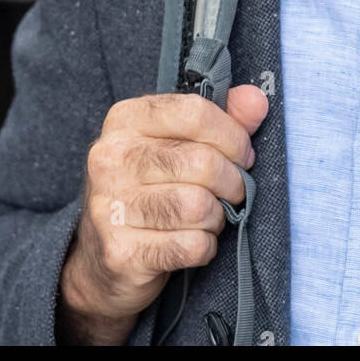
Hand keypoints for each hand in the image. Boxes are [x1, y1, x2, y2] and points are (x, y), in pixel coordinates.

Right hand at [58, 85, 268, 343]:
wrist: (102, 260)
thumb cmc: (150, 190)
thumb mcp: (176, 144)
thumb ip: (220, 118)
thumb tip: (256, 100)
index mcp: (125, 120)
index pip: (194, 112)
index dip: (233, 136)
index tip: (242, 155)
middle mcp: (111, 157)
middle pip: (202, 162)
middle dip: (232, 182)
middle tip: (231, 193)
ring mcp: (110, 205)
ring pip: (199, 206)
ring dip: (217, 217)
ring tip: (207, 217)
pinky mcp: (120, 251)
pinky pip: (191, 245)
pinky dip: (205, 247)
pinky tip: (193, 242)